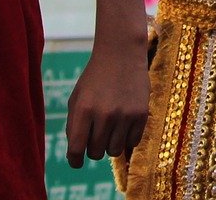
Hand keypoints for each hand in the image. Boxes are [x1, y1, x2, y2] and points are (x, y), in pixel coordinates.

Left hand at [66, 33, 149, 167]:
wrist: (122, 54)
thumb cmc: (95, 78)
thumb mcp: (77, 99)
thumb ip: (74, 126)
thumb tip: (77, 155)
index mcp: (84, 110)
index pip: (76, 149)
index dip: (74, 160)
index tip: (76, 162)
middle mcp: (104, 114)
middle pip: (96, 153)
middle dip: (93, 149)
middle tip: (96, 136)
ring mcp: (125, 115)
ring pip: (115, 151)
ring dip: (110, 145)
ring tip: (110, 131)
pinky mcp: (141, 114)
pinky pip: (133, 142)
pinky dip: (127, 138)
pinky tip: (124, 126)